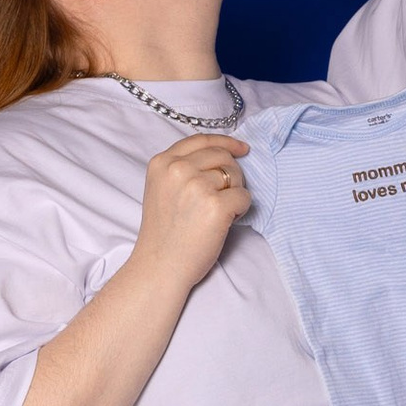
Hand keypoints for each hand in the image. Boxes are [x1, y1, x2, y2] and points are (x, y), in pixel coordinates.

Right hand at [132, 131, 250, 290]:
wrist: (161, 265)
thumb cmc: (164, 233)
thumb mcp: (161, 189)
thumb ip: (181, 169)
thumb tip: (219, 157)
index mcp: (162, 162)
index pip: (201, 140)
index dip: (225, 143)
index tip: (241, 149)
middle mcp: (178, 169)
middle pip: (222, 156)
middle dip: (232, 174)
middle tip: (226, 195)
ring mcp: (197, 186)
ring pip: (235, 175)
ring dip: (235, 193)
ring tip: (220, 212)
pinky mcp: (216, 205)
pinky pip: (244, 197)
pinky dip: (241, 209)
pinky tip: (227, 221)